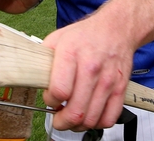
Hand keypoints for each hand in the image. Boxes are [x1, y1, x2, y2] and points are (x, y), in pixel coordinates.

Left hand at [42, 13, 134, 131]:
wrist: (116, 28)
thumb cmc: (86, 34)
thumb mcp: (57, 38)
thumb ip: (43, 59)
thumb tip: (33, 78)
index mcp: (71, 54)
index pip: (59, 91)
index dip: (50, 101)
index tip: (49, 98)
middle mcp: (91, 69)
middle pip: (76, 111)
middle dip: (61, 122)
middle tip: (57, 120)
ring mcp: (108, 80)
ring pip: (91, 119)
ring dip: (77, 125)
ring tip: (71, 119)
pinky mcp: (121, 89)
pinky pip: (109, 118)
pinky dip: (97, 124)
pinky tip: (89, 116)